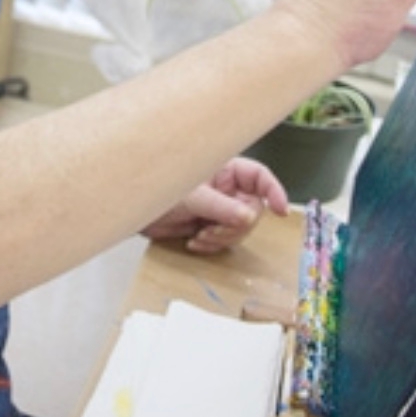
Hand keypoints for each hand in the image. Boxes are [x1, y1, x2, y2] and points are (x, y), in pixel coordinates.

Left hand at [140, 158, 288, 253]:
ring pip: (240, 229)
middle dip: (236, 225)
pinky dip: (212, 246)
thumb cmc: (157, 187)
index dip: (274, 191)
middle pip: (253, 210)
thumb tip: (250, 217)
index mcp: (225, 170)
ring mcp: (218, 208)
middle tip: (213, 230)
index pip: (259, 177)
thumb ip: (221, 208)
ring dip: (222, 238)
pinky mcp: (208, 226)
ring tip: (200, 237)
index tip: (281, 210)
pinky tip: (194, 242)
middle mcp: (226, 189)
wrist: (134, 209)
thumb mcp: (192, 197)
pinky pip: (224, 241)